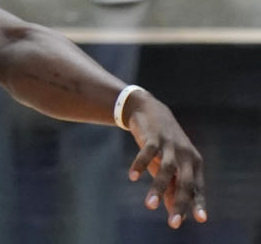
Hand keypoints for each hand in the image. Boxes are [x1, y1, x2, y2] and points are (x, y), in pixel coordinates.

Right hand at [125, 92, 206, 228]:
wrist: (149, 108)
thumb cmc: (163, 144)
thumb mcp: (169, 165)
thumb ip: (173, 187)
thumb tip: (175, 212)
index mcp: (194, 162)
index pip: (197, 186)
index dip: (198, 202)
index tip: (200, 219)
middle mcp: (185, 153)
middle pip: (185, 181)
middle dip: (180, 203)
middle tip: (174, 224)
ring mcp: (169, 144)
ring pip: (166, 169)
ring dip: (157, 188)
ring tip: (150, 206)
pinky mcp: (153, 136)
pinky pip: (147, 152)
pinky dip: (140, 165)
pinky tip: (132, 176)